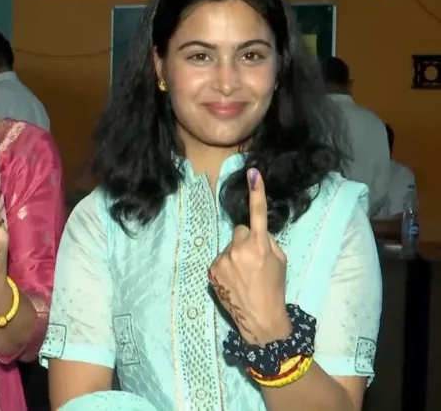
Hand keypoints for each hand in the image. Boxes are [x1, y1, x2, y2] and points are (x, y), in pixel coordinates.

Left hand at [208, 168, 290, 345]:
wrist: (260, 319)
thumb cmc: (275, 288)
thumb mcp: (281, 261)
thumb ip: (267, 242)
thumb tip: (256, 232)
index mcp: (260, 246)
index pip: (258, 213)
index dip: (256, 192)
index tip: (253, 172)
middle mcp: (239, 249)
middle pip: (240, 231)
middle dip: (246, 241)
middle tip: (254, 261)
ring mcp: (223, 260)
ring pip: (229, 246)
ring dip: (235, 255)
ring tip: (244, 276)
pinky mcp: (212, 270)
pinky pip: (220, 259)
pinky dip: (226, 266)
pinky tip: (233, 281)